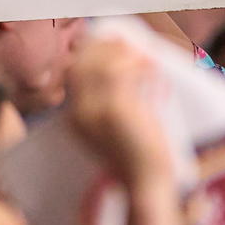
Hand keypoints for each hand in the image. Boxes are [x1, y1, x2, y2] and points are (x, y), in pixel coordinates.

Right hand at [66, 39, 173, 187]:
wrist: (144, 182)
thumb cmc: (135, 155)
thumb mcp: (111, 128)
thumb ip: (107, 101)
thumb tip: (121, 65)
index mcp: (74, 118)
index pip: (73, 70)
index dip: (91, 50)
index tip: (112, 42)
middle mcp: (79, 113)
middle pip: (83, 62)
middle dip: (106, 47)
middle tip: (129, 44)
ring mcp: (95, 111)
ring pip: (102, 64)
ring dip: (125, 54)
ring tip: (144, 58)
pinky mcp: (116, 110)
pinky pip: (122, 73)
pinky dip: (138, 64)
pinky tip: (151, 67)